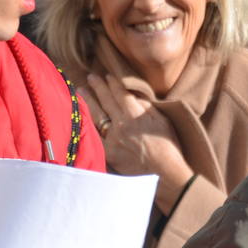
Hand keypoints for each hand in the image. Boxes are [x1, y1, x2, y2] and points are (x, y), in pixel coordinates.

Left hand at [87, 72, 192, 209]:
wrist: (164, 171)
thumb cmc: (167, 144)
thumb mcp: (161, 119)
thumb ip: (145, 105)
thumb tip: (132, 95)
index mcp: (135, 114)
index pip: (120, 93)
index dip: (112, 83)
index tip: (107, 75)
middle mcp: (121, 124)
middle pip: (106, 101)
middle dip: (97, 87)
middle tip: (90, 77)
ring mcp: (112, 138)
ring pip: (96, 115)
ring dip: (88, 101)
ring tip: (80, 91)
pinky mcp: (108, 152)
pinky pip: (95, 135)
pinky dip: (88, 124)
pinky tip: (81, 116)